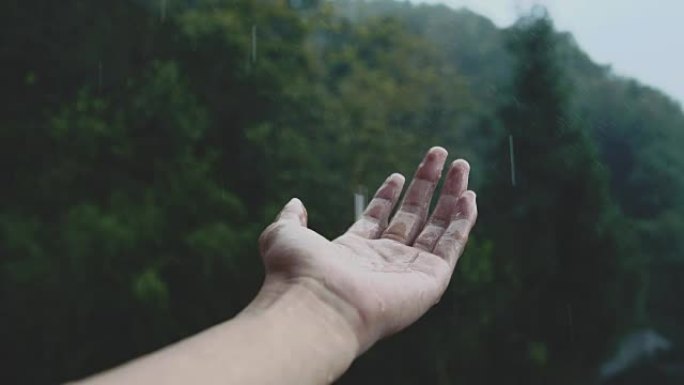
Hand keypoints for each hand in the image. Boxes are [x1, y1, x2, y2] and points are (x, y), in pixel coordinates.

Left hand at [256, 147, 476, 351]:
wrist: (317, 304)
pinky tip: (469, 196)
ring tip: (461, 164)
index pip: (378, 219)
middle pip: (413, 217)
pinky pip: (451, 246)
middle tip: (440, 154)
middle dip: (427, 185)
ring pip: (438, 227)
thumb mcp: (283, 235)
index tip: (398, 174)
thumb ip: (290, 218)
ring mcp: (409, 271)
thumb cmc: (298, 273)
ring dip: (451, 196)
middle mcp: (384, 261)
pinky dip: (463, 222)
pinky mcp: (430, 280)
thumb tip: (295, 202)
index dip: (389, 195)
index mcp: (354, 252)